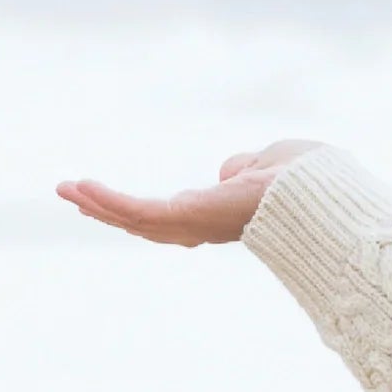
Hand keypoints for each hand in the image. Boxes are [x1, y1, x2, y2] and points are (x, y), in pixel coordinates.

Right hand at [56, 141, 325, 246]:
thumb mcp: (271, 165)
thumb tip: (229, 171)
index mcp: (225, 215)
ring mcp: (196, 224)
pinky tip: (79, 188)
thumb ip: (245, 168)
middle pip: (148, 225)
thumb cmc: (311, 181)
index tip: (121, 207)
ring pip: (137, 219)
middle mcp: (208, 226)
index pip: (178, 219)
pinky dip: (108, 199)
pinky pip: (138, 209)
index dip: (147, 213)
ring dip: (98, 205)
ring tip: (66, 191)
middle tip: (78, 199)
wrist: (324, 194)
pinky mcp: (188, 216)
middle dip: (111, 212)